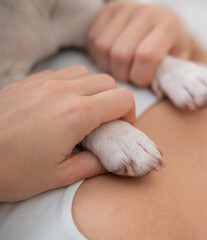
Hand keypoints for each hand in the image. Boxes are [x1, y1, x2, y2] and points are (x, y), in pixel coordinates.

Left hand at [0, 65, 134, 201]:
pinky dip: (70, 84)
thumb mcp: (60, 176)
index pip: (123, 99)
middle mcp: (63, 91)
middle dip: (114, 101)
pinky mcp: (27, 81)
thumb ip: (95, 164)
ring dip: (93, 89)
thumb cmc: (11, 170)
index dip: (130, 114)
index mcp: (77, 114)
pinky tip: (60, 104)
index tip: (122, 128)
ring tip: (83, 110)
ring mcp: (43, 82)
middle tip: (105, 122)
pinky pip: (61, 73)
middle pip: (108, 82)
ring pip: (85, 72)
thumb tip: (113, 160)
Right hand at [87, 2, 192, 85]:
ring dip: (109, 66)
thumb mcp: (178, 65)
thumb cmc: (172, 51)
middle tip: (131, 77)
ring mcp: (126, 8)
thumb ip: (170, 78)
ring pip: (103, 47)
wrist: (164, 25)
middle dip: (123, 74)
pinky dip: (98, 55)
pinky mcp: (109, 8)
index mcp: (169, 26)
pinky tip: (111, 59)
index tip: (144, 81)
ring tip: (122, 69)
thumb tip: (156, 91)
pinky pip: (93, 38)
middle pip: (120, 53)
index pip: (146, 56)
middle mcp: (147, 13)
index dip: (140, 76)